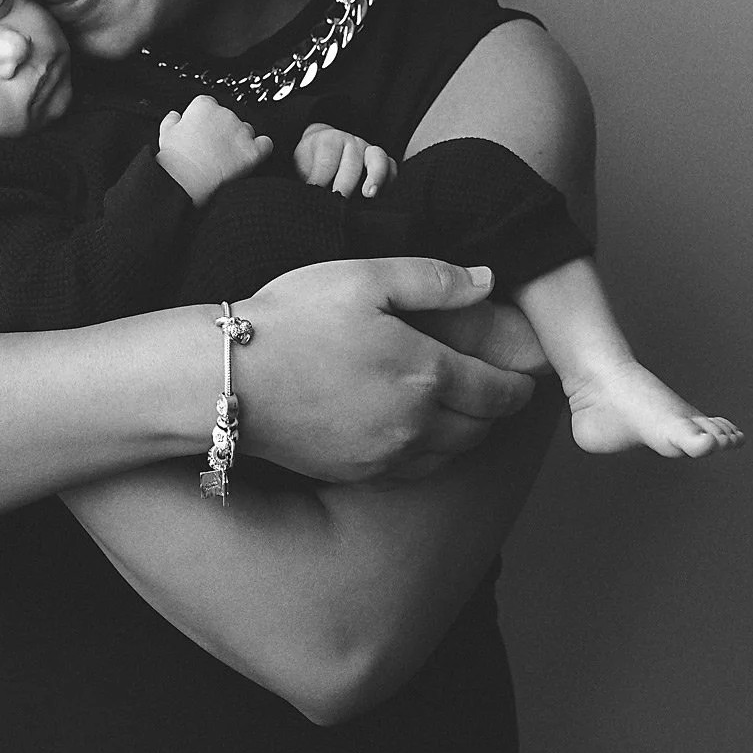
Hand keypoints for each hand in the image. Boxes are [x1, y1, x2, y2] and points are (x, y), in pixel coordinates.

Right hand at [156, 94, 273, 205]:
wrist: (187, 180)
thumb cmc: (176, 159)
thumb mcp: (165, 134)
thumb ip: (171, 120)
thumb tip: (175, 116)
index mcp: (203, 107)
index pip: (209, 105)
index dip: (205, 119)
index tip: (202, 131)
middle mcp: (225, 114)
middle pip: (229, 118)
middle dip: (222, 131)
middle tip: (212, 149)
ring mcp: (241, 132)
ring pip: (246, 131)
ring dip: (239, 141)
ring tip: (226, 158)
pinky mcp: (252, 151)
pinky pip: (265, 144)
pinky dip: (261, 148)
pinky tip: (251, 155)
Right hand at [233, 257, 537, 481]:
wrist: (227, 378)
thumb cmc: (293, 318)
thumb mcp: (363, 277)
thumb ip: (433, 279)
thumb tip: (489, 281)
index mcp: (427, 373)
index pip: (499, 391)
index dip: (519, 386)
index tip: (525, 378)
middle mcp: (417, 424)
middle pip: (483, 429)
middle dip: (498, 411)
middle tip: (499, 392)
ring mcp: (387, 455)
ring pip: (452, 455)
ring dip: (468, 435)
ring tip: (464, 412)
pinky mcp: (358, 474)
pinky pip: (415, 472)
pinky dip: (431, 455)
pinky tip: (419, 435)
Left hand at [295, 123, 395, 197]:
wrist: (322, 152)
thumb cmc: (310, 164)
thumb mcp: (300, 167)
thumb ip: (305, 179)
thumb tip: (304, 196)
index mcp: (329, 141)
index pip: (326, 159)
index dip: (319, 178)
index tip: (313, 192)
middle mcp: (352, 143)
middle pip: (351, 161)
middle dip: (344, 183)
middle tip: (337, 199)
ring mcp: (369, 151)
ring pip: (378, 159)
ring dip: (375, 177)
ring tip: (368, 195)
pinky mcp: (383, 164)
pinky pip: (392, 169)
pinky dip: (390, 181)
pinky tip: (381, 198)